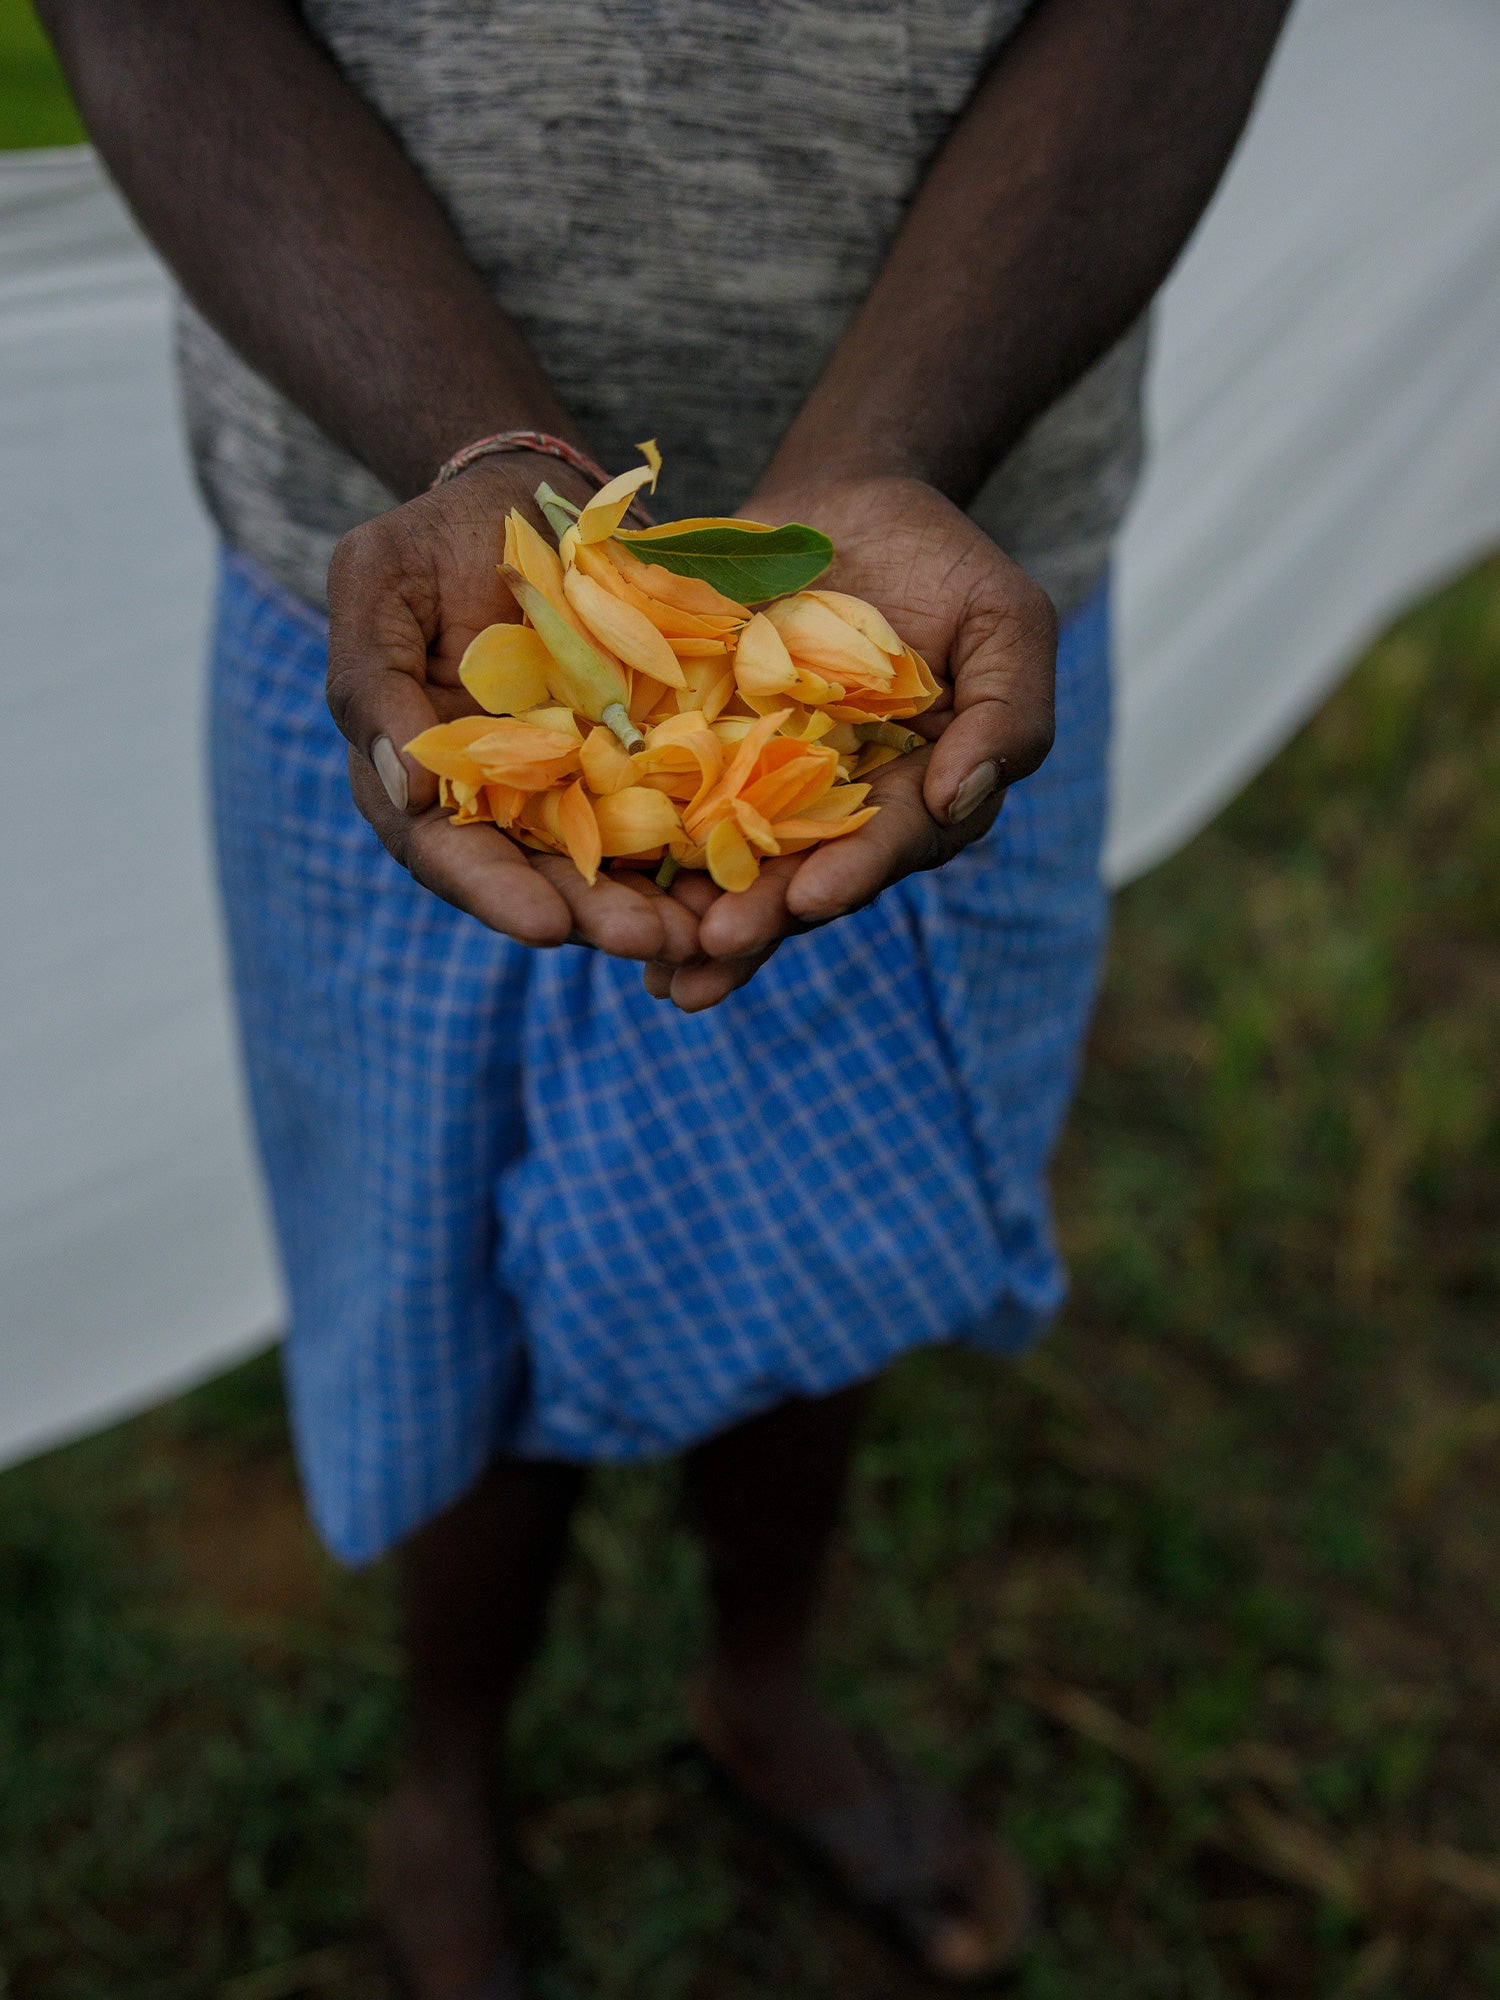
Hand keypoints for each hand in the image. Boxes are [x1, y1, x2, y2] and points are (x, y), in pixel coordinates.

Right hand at [326, 456, 699, 964]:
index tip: (547, 926)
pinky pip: (675, 813)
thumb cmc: (434, 539)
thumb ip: (371, 679)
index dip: (497, 894)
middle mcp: (500, 803)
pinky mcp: (638, 760)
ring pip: (616, 865)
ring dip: (660, 905)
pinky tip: (748, 873)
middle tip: (653, 943)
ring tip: (709, 933)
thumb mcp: (378, 582)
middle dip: (597, 918)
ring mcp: (574, 787)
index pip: (448, 854)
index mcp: (423, 779)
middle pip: (543, 880)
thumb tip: (406, 794)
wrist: (526, 497)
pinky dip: (706, 848)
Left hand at [647, 474, 1056, 1010]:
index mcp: (921, 794)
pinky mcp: (708, 760)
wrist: (847, 501)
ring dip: (699, 923)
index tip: (814, 898)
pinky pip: (673, 815)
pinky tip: (608, 903)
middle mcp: (845, 811)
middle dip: (763, 920)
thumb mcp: (1005, 620)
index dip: (854, 872)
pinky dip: (645, 862)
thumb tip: (958, 800)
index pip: (891, 843)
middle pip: (806, 877)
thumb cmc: (941, 561)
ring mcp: (771, 790)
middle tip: (713, 950)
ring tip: (663, 971)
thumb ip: (1008, 713)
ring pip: (738, 869)